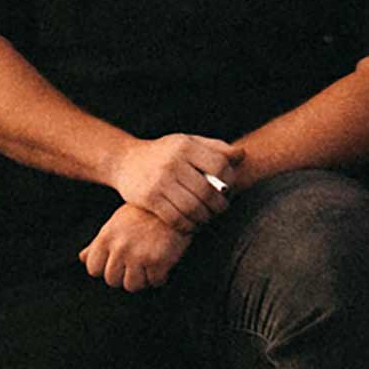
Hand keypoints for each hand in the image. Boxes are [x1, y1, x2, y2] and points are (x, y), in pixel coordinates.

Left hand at [81, 201, 186, 290]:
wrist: (175, 203)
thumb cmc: (144, 213)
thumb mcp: (117, 223)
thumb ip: (97, 243)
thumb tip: (82, 258)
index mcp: (106, 237)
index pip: (93, 268)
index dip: (105, 269)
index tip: (118, 264)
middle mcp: (119, 247)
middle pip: (112, 280)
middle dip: (124, 275)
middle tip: (137, 265)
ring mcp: (139, 255)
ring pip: (132, 286)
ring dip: (142, 279)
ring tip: (149, 267)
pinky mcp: (159, 261)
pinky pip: (155, 282)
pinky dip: (160, 277)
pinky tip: (163, 264)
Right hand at [113, 130, 239, 232]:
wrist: (126, 160)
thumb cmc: (165, 153)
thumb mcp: (188, 142)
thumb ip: (216, 147)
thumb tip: (242, 155)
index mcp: (186, 146)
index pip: (219, 165)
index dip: (230, 181)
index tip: (228, 190)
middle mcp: (173, 162)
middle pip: (207, 190)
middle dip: (219, 205)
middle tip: (220, 210)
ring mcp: (160, 180)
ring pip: (193, 207)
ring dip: (205, 218)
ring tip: (208, 218)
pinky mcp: (149, 198)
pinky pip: (176, 218)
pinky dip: (189, 226)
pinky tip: (192, 225)